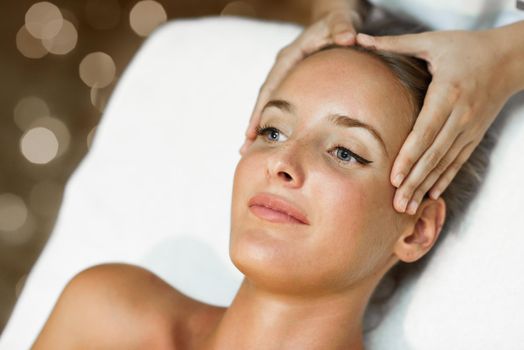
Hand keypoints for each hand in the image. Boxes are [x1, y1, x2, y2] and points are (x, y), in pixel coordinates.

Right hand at [239, 6, 361, 154]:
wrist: (340, 19)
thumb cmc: (339, 20)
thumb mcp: (342, 20)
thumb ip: (343, 27)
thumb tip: (349, 38)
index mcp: (289, 57)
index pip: (270, 87)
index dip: (260, 110)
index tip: (251, 131)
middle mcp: (284, 67)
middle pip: (264, 98)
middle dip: (254, 123)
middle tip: (244, 149)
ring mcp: (288, 75)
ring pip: (270, 102)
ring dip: (261, 125)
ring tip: (250, 150)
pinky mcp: (295, 80)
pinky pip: (282, 102)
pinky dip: (277, 120)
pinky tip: (277, 139)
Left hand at [356, 29, 514, 214]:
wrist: (510, 58)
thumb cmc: (467, 47)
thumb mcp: (433, 41)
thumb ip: (395, 43)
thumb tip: (361, 38)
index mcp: (448, 93)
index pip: (425, 131)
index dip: (410, 156)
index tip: (394, 177)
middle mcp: (461, 115)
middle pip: (434, 154)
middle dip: (415, 181)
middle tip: (397, 204)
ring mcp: (470, 128)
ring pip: (445, 163)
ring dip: (427, 186)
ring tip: (409, 207)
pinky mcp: (475, 134)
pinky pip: (458, 161)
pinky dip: (445, 178)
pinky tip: (432, 195)